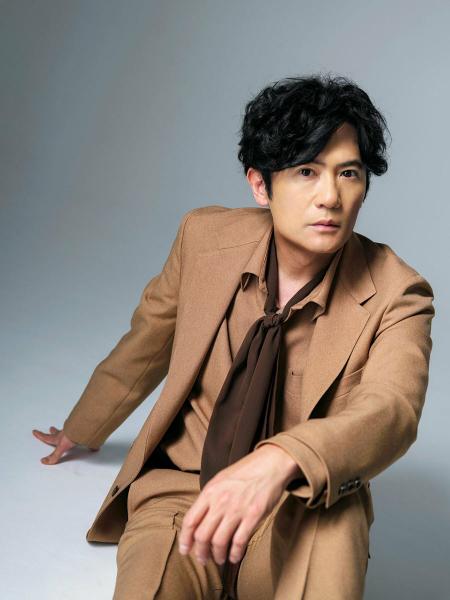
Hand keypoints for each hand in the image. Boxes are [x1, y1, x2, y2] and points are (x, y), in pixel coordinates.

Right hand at [32, 425, 98, 463]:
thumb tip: (45, 461)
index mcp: (58, 438)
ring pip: (67, 430)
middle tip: (51, 428)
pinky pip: (79, 430)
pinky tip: (85, 435)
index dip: (40, 435)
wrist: (82, 427)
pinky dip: (80, 431)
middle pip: (57, 432)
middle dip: (53, 431)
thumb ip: (54, 456)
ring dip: (66, 430)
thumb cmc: (71, 435)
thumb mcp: (60, 448)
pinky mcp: (81, 430)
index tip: (35, 431)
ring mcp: (73, 430)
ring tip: (66, 430)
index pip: (47, 438)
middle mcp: (65, 433)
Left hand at [178, 444, 300, 565]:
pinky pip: (239, 541)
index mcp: (210, 492)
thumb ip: (209, 498)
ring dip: (217, 556)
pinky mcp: (253, 516)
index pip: (190, 520)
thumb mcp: (220, 480)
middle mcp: (220, 501)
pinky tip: (234, 557)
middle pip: (202, 535)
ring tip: (219, 559)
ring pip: (219, 542)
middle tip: (203, 559)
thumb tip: (198, 520)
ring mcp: (236, 509)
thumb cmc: (244, 472)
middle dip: (200, 552)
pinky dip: (234, 554)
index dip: (185, 539)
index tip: (184, 550)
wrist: (270, 463)